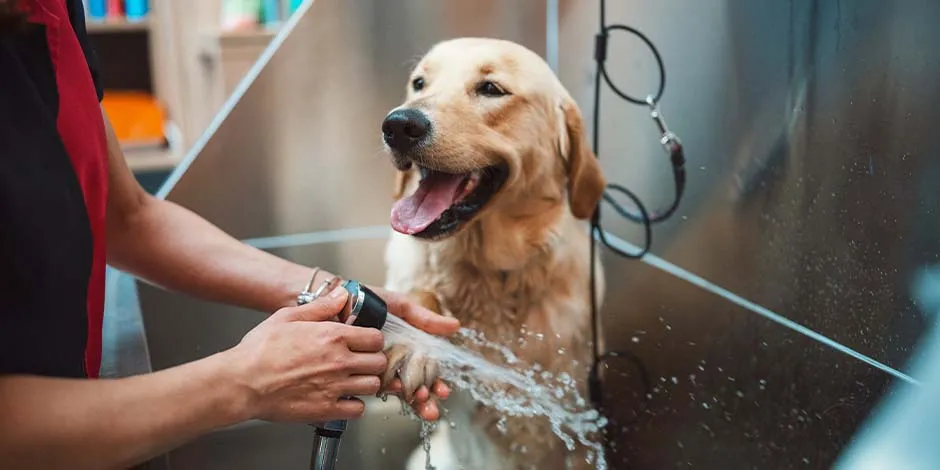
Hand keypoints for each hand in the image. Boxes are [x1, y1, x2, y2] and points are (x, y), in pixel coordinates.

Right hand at [228, 288, 387, 422]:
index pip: (376, 338)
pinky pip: (358, 410)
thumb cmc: (259, 351)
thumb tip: (342, 295)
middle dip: (372, 361)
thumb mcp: (288, 317)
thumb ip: (321, 307)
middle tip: (360, 362)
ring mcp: (335, 387)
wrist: (242, 382)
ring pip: (372, 386)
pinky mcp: (326, 409)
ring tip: (352, 380)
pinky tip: (342, 398)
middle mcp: (339, 361)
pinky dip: (354, 405)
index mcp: (333, 336)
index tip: (364, 343)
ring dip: (365, 382)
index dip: (372, 341)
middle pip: (379, 362)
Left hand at [367, 286, 459, 420]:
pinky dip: (389, 392)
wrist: (341, 298)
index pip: (425, 372)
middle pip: (415, 386)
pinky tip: (399, 395)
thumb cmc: (369, 300)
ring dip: (412, 401)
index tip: (444, 390)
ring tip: (421, 403)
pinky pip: (375, 384)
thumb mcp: (400, 306)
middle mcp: (393, 361)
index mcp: (406, 349)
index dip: (435, 383)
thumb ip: (425, 319)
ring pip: (398, 390)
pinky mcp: (358, 370)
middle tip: (431, 406)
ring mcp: (377, 367)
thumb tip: (455, 326)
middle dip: (426, 399)